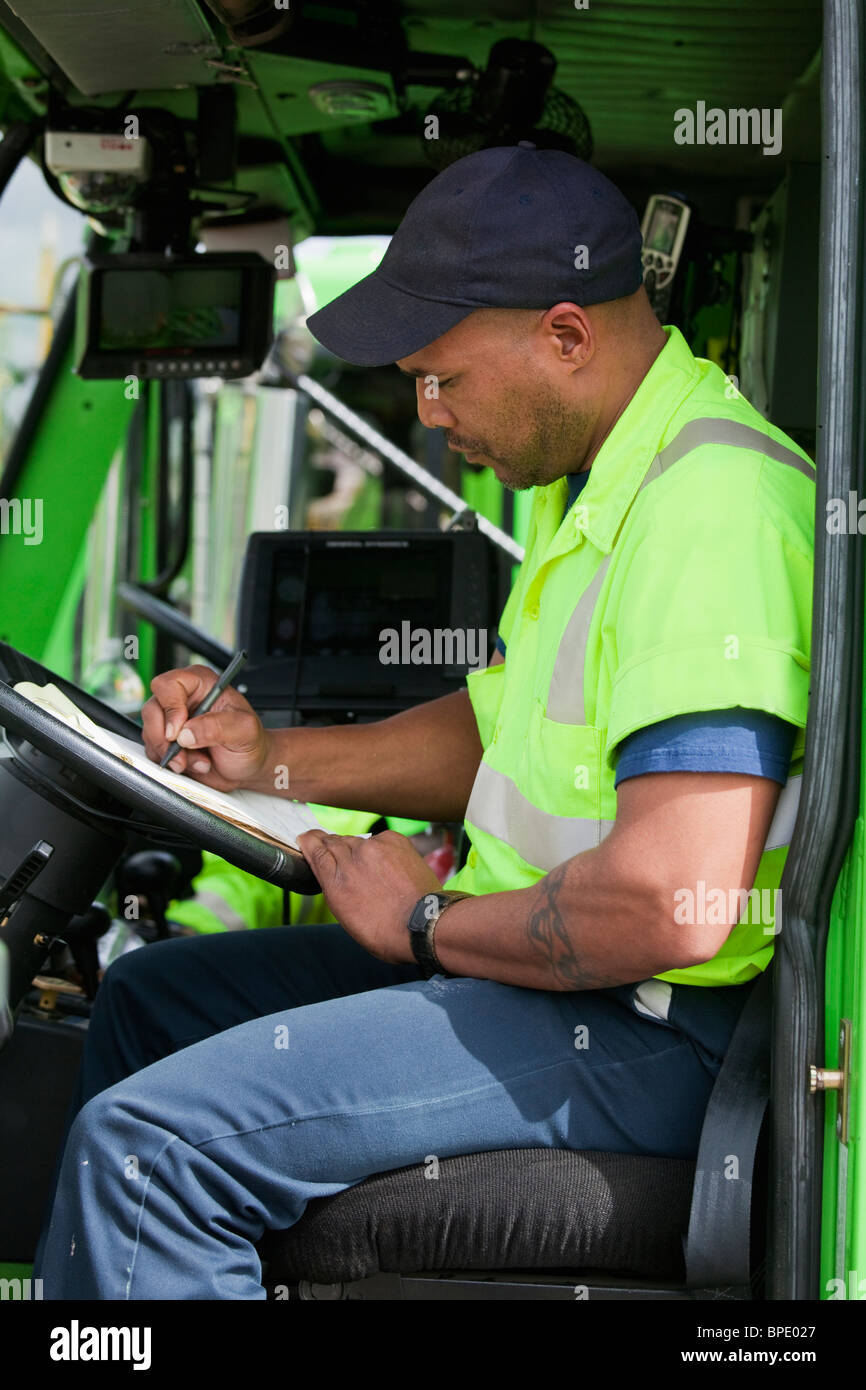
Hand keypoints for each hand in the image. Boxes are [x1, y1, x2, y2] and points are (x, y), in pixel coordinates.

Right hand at [141, 664, 271, 792]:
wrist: (248, 766)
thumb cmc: (250, 741)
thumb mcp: (244, 731)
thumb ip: (217, 727)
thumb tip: (186, 733)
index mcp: (201, 684)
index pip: (169, 685)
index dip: (170, 708)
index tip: (179, 731)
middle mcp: (183, 699)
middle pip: (152, 710)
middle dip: (166, 738)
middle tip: (184, 753)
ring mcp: (172, 721)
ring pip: (150, 733)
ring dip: (172, 754)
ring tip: (200, 760)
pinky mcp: (167, 741)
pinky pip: (153, 751)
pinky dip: (170, 762)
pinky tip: (192, 764)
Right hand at [297, 828, 440, 962]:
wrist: (423, 924)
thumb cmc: (385, 931)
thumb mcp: (346, 916)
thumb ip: (335, 887)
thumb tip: (332, 873)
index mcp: (334, 881)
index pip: (314, 848)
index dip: (309, 842)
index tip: (307, 839)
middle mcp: (349, 858)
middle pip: (334, 841)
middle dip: (334, 847)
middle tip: (344, 859)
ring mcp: (372, 846)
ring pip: (358, 840)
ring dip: (360, 851)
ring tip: (372, 869)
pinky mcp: (393, 839)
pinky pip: (380, 839)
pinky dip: (382, 849)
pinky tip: (390, 866)